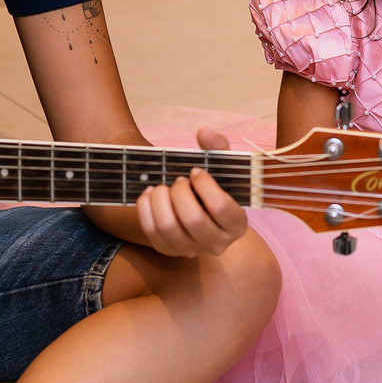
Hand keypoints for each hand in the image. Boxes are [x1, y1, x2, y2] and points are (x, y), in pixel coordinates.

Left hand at [133, 127, 246, 257]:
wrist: (195, 207)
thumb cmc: (211, 184)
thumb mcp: (220, 166)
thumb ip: (217, 147)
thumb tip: (204, 132)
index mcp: (236, 224)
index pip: (221, 208)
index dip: (205, 185)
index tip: (196, 171)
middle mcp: (217, 243)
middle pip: (194, 219)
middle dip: (181, 192)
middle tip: (178, 179)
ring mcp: (191, 250)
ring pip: (169, 227)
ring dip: (160, 200)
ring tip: (162, 186)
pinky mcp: (168, 250)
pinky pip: (151, 231)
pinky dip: (146, 208)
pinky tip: (150, 194)